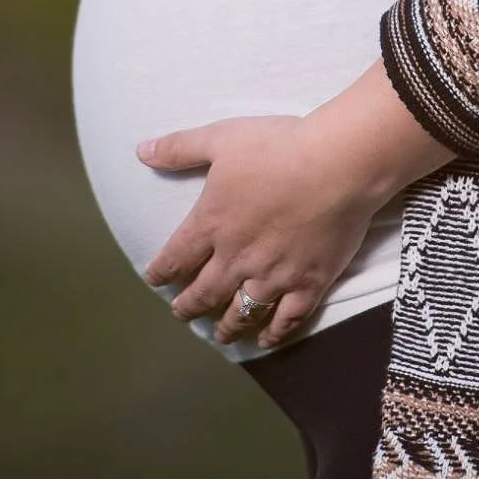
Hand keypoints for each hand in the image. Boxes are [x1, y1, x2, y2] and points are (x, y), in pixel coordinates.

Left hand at [136, 115, 379, 346]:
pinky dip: (274, 333)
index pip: (176, 257)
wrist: (337, 165)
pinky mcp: (309, 283)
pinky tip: (267, 340)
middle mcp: (236, 258)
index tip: (155, 280)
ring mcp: (273, 276)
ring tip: (220, 335)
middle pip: (205, 292)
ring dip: (227, 327)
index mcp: (212, 223)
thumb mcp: (222, 138)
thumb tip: (141, 152)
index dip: (162, 272)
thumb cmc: (278, 147)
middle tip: (182, 314)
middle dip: (189, 306)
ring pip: (242, 313)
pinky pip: (287, 319)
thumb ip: (180, 148)